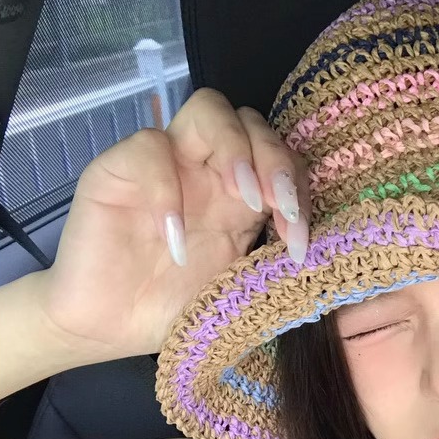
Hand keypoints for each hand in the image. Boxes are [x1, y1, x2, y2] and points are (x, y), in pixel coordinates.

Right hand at [37, 88, 311, 359]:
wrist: (109, 329)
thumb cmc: (174, 308)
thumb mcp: (238, 290)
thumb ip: (273, 264)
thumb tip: (329, 257)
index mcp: (242, 195)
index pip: (283, 158)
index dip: (299, 189)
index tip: (299, 242)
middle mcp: (208, 170)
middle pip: (253, 122)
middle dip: (276, 160)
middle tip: (279, 208)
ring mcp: (167, 163)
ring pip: (209, 109)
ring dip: (236, 149)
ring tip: (245, 200)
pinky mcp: (119, 169)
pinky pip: (151, 148)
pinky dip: (168, 188)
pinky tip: (176, 239)